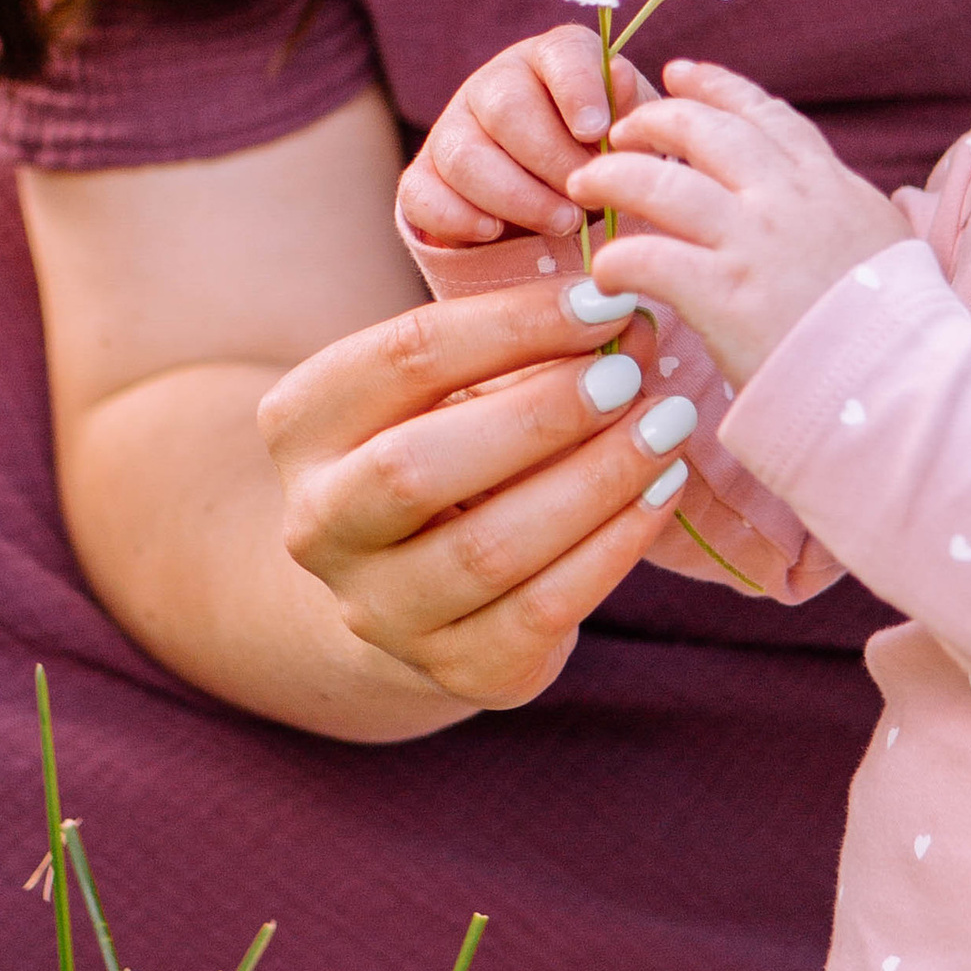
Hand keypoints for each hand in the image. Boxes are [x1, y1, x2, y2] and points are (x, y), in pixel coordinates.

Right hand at [258, 279, 698, 707]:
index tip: (605, 302)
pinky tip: (663, 492)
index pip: (403, 358)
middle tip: (629, 376)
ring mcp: (379, 610)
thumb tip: (628, 313)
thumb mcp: (458, 385)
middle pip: (416, 467)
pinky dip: (614, 546)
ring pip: (487, 550)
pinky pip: (542, 610)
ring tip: (666, 427)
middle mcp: (318, 525)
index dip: (513, 324)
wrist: (421, 586)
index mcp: (303, 425)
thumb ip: (527, 345)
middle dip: (539, 414)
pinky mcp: (456, 668)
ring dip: (594, 481)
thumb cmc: (453, 444)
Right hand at [399, 29, 661, 246]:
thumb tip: (621, 77)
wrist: (555, 198)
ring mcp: (452, 128)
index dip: (578, 91)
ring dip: (516, 196)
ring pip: (464, 155)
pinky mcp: (424, 175)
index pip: (561, 55)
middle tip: (585, 197)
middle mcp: (495, 83)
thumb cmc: (603, 155)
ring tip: (562, 223)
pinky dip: (457, 217)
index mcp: (553, 59)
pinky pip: (422, 193)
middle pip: (507, 109)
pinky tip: (494, 234)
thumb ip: (631, 108)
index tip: (596, 131)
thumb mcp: (630, 129)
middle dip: (551, 160)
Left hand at [568, 59, 910, 384]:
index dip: (715, 87)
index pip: (762, 114)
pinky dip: (616, 260)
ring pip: (658, 181)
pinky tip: (606, 275)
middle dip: (651, 120)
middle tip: (619, 132)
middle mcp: (786, 197)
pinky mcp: (722, 294)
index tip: (680, 73)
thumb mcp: (884, 239)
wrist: (906, 381)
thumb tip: (832, 205)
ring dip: (612, 177)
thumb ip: (844, 212)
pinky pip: (645, 257)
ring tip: (584, 186)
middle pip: (701, 130)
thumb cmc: (898, 327)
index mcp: (827, 182)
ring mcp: (752, 241)